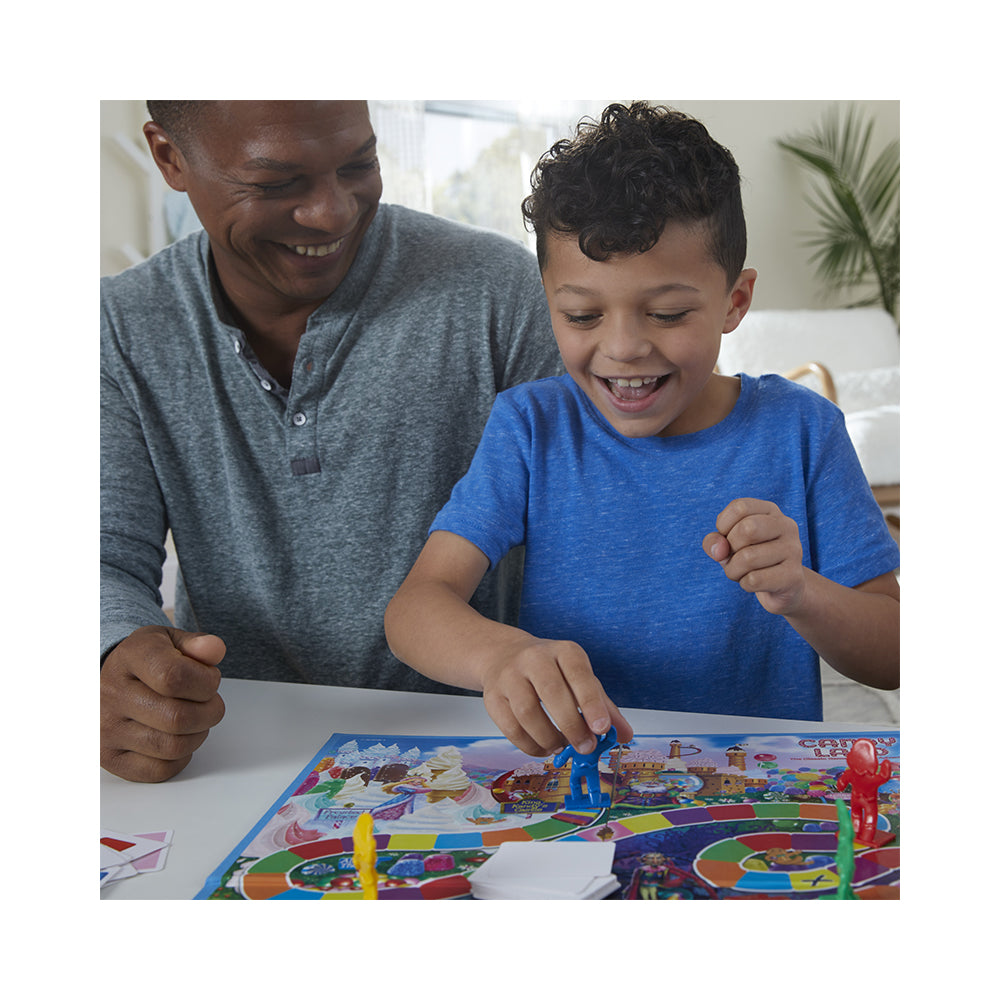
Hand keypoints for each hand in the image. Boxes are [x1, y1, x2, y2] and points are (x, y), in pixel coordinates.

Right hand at [100, 625, 226, 781]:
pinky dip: (180, 757)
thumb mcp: (172, 641)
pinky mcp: (109, 757)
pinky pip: (160, 770)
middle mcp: (111, 694)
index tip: (209, 680)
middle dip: (209, 712)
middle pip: (178, 718)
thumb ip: (198, 645)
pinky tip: (177, 737)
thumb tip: (213, 650)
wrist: (108, 679)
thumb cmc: (147, 661)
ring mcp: (106, 729)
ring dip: (198, 735)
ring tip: (194, 718)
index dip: (206, 682)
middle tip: (208, 703)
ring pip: (173, 747)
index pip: (174, 677)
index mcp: (130, 657)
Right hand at [480, 636, 632, 757]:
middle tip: (585, 747)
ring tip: (561, 746)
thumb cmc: (551, 671)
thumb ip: (603, 706)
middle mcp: (534, 658)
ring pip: (527, 712)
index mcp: (563, 651)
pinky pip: (510, 727)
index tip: (602, 729)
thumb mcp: (580, 678)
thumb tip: (625, 735)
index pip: (579, 674)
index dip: (591, 703)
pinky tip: (543, 747)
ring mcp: (509, 676)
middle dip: (571, 725)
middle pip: (552, 693)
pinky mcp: (492, 697)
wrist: (504, 656)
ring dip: (549, 737)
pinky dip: (529, 745)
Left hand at [703, 498, 805, 615]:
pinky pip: (755, 580)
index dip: (723, 525)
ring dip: (733, 570)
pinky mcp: (794, 576)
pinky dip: (744, 584)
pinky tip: (754, 582)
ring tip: (741, 572)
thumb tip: (718, 550)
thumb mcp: (727, 545)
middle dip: (730, 548)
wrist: (782, 587)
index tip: (727, 537)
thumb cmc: (749, 558)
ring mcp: (793, 550)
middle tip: (733, 558)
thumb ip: (713, 541)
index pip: (740, 507)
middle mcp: (786, 525)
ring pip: (748, 558)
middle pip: (747, 529)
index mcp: (770, 510)